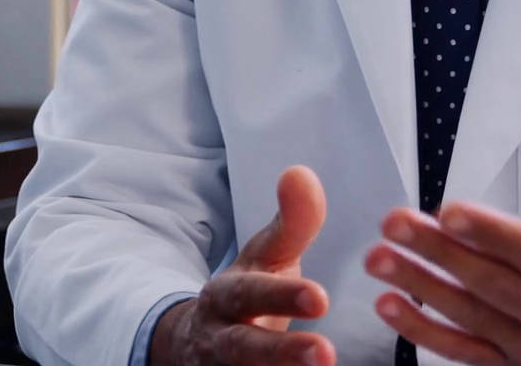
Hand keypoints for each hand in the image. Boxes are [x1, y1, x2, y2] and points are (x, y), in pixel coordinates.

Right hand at [151, 166, 337, 365]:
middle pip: (242, 348)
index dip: (283, 295)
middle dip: (280, 352)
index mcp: (227, 295)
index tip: (321, 298)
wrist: (195, 345)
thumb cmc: (248, 295)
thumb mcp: (266, 259)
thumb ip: (291, 223)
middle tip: (324, 353)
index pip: (251, 293)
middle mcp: (219, 337)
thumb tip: (301, 173)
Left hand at [363, 123, 520, 365]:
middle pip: (495, 287)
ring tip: (379, 257)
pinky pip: (464, 353)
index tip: (451, 210)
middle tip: (395, 222)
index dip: (495, 234)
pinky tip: (390, 305)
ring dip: (420, 288)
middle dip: (439, 253)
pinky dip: (424, 332)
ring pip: (472, 319)